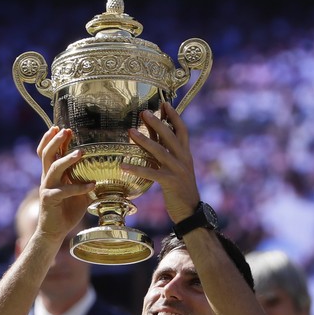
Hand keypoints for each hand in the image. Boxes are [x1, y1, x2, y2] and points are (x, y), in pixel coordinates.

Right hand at [35, 126, 94, 240]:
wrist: (54, 231)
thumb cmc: (68, 209)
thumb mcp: (80, 192)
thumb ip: (87, 180)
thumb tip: (108, 173)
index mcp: (52, 174)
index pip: (46, 152)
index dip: (50, 139)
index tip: (60, 127)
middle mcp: (47, 178)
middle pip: (47, 154)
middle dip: (55, 141)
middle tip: (66, 130)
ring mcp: (47, 188)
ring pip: (54, 168)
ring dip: (67, 159)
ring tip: (80, 152)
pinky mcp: (50, 199)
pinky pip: (65, 190)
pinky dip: (79, 187)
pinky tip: (92, 185)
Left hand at [125, 102, 200, 222]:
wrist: (190, 211)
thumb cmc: (180, 189)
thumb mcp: (178, 168)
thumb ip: (169, 154)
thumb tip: (158, 139)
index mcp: (186, 154)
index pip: (182, 130)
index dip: (174, 116)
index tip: (164, 104)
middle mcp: (184, 159)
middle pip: (170, 136)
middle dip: (157, 123)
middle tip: (144, 112)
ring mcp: (178, 170)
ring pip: (160, 151)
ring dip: (144, 140)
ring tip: (130, 131)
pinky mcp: (170, 182)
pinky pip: (151, 173)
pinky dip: (136, 169)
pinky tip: (122, 166)